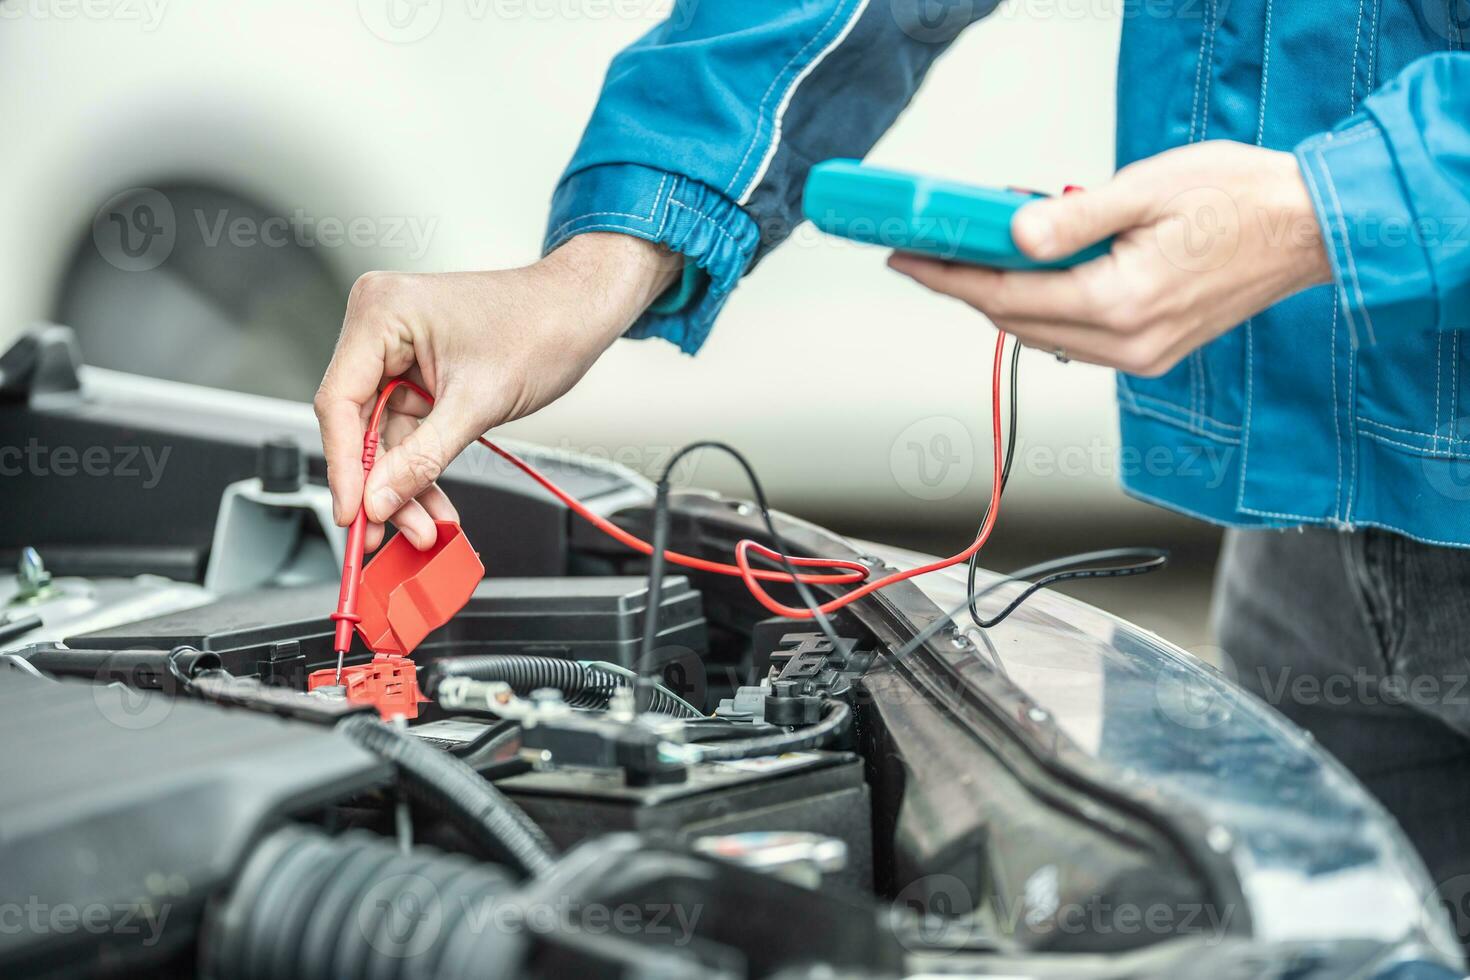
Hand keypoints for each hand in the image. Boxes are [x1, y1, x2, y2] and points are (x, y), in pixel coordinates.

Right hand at [314, 233, 678, 550]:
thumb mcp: (478, 403)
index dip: (343, 466)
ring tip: (425, 525)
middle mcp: (379, 324)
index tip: (352, 515)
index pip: (339, 401)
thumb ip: (422, 457)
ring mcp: (396, 347)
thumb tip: (379, 499)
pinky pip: (406, 426)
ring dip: (402, 482)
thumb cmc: (541, 327)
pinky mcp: (416, 368)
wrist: (579, 311)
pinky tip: (432, 499)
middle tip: (391, 532)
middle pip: (358, 422)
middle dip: (379, 483)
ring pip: (383, 433)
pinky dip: (419, 464)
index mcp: (380, 312)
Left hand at [888, 141, 1332, 375]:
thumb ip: (1074, 218)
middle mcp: (1129, 343)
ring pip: (1043, 334)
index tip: (909, 260)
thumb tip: (1012, 234)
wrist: (1310, 228)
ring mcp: (1142, 356)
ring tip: (977, 256)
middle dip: (968, 287)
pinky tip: (1036, 273)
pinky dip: (1045, 308)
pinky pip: (1075, 338)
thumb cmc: (1242, 199)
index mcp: (1124, 303)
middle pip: (1017, 322)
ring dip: (1005, 299)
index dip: (949, 278)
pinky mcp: (1152, 353)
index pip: (1007, 298)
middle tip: (932, 252)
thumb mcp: (1148, 189)